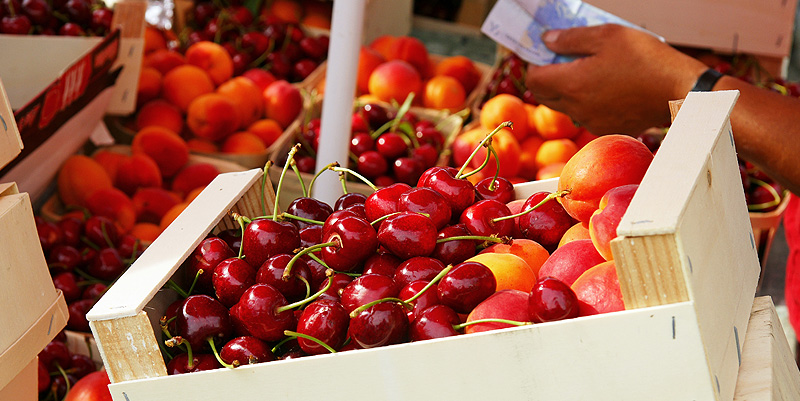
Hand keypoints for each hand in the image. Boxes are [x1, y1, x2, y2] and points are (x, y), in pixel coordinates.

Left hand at [525, 24, 707, 134]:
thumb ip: (570, 38)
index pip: (533, 79)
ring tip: (591, 71)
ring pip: (565, 107)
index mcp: (571, 84)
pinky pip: (585, 116)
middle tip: (566, 60)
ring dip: (568, 91)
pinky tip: (608, 88)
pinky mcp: (606, 129)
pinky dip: (588, 103)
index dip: (535, 64)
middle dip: (548, 78)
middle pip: (544, 96)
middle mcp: (576, 108)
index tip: (546, 53)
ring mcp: (591, 122)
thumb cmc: (646, 59)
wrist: (679, 90)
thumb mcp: (607, 36)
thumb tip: (546, 40)